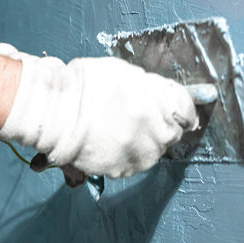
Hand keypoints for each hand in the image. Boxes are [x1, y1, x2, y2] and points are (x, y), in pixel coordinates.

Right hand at [0, 54, 197, 182]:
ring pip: (153, 150)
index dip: (182, 106)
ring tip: (117, 124)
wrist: (55, 112)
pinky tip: (108, 138)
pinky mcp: (122, 170)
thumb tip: (166, 95)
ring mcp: (140, 156)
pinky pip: (132, 161)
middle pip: (172, 132)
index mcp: (161, 106)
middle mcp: (157, 135)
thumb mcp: (125, 72)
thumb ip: (152, 87)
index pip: (187, 109)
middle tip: (137, 112)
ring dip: (143, 139)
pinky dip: (125, 152)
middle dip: (160, 123)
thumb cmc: (86, 85)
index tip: (178, 107)